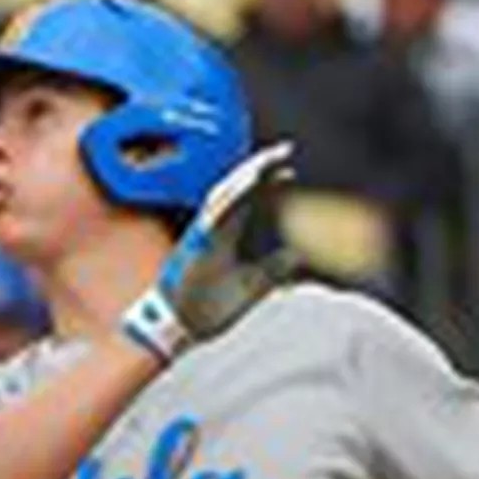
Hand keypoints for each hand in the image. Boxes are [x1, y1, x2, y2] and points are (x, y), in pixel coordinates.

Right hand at [121, 144, 297, 363]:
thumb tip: (297, 256)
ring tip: (264, 163)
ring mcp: (202, 236)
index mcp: (227, 237)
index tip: (288, 169)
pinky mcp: (194, 245)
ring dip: (243, 179)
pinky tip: (241, 188)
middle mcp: (214, 230)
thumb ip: (274, 268)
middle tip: (283, 150)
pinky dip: (226, 202)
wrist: (180, 328)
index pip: (249, 203)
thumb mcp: (253, 286)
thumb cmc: (212, 307)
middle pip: (238, 191)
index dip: (268, 183)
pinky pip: (210, 218)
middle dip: (259, 169)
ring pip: (223, 198)